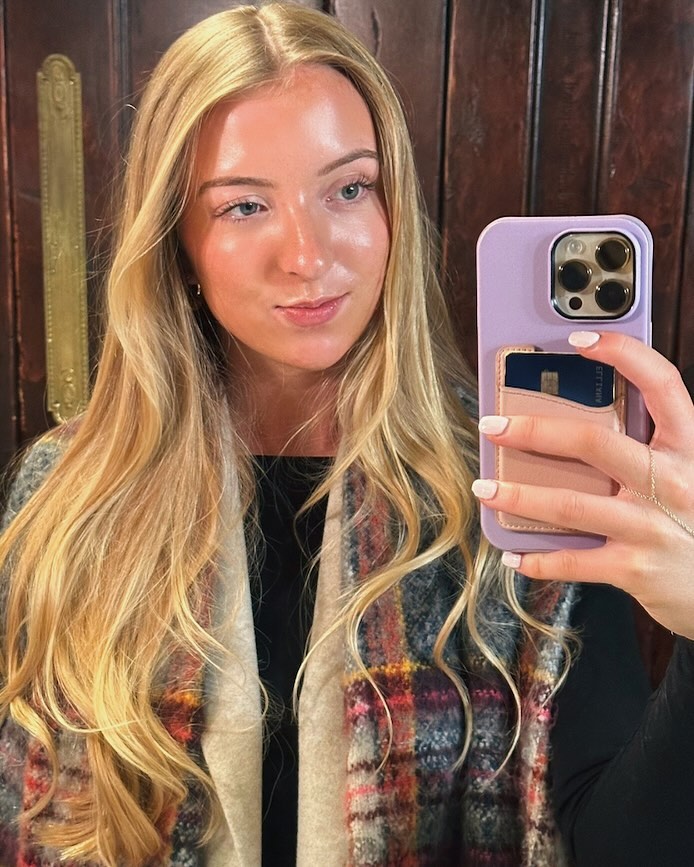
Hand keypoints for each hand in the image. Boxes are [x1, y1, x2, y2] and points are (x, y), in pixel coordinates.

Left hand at [472, 331, 693, 639]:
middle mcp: (674, 482)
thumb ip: (653, 449)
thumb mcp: (690, 474)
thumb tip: (583, 427)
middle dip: (535, 430)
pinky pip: (573, 561)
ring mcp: (652, 527)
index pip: (662, 385)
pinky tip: (515, 556)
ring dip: (518, 495)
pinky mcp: (635, 568)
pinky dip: (537, 560)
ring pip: (570, 503)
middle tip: (494, 425)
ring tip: (485, 488)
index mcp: (690, 448)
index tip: (580, 340)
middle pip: (594, 443)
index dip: (622, 354)